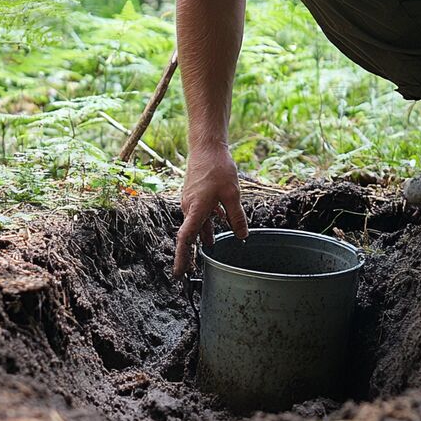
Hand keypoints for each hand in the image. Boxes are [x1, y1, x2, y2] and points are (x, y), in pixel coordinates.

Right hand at [174, 145, 248, 276]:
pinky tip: (220, 222)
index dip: (182, 257)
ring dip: (203, 235)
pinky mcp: (195, 195)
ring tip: (211, 248)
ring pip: (197, 223)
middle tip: (188, 272)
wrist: (207, 147)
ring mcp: (191, 202)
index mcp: (195, 210)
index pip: (186, 239)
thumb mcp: (232, 194)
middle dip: (190, 252)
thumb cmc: (218, 168)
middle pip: (189, 235)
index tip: (178, 273)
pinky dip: (209, 221)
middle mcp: (189, 208)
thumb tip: (242, 236)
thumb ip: (236, 217)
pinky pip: (201, 213)